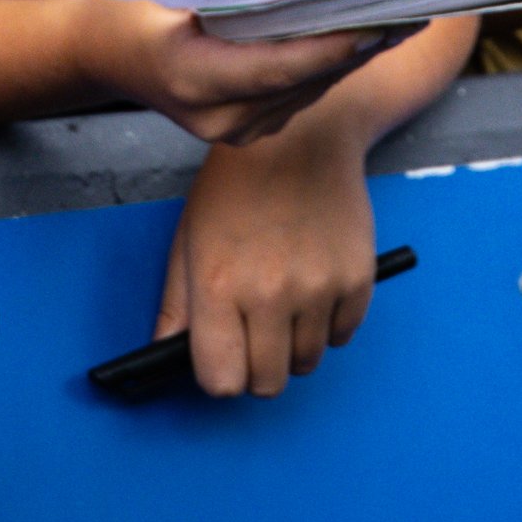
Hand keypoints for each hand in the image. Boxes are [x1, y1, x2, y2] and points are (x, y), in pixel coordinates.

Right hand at [75, 0, 410, 145]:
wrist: (102, 53)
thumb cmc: (132, 5)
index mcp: (195, 79)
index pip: (281, 65)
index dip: (335, 46)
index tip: (380, 22)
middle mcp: (221, 117)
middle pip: (308, 79)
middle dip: (362, 44)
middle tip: (413, 6)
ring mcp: (236, 130)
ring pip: (314, 89)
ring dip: (359, 55)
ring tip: (406, 15)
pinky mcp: (249, 129)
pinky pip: (304, 94)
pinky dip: (336, 64)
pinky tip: (370, 35)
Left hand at [152, 109, 378, 396]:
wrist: (302, 137)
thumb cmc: (237, 185)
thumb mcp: (189, 238)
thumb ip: (176, 304)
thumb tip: (164, 352)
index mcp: (219, 287)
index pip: (221, 381)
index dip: (220, 375)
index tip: (223, 357)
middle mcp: (271, 295)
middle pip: (268, 384)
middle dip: (256, 367)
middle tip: (254, 331)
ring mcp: (319, 289)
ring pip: (307, 364)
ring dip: (293, 345)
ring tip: (284, 301)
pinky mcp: (357, 280)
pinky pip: (342, 337)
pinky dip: (327, 324)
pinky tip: (313, 286)